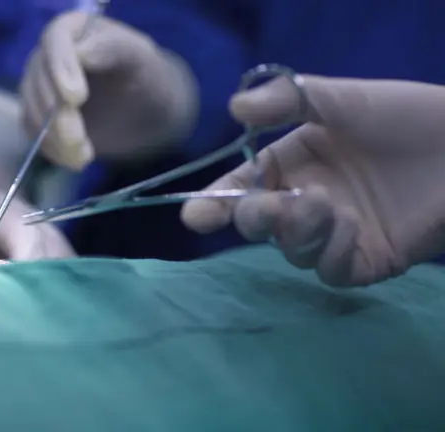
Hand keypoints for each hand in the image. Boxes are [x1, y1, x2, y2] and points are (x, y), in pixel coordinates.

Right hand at [20, 11, 194, 169]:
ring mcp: (38, 85)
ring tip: (84, 156)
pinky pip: (34, 132)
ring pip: (33, 110)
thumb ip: (113, 49)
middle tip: (78, 140)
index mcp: (72, 29)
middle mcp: (47, 54)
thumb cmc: (143, 76)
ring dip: (55, 138)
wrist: (139, 108)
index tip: (76, 98)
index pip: (55, 41)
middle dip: (57, 114)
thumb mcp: (137, 57)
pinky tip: (76, 160)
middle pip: (40, 81)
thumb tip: (81, 53)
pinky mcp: (37, 114)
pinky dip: (52, 150)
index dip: (61, 68)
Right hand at [181, 75, 444, 286]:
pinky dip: (332, 251)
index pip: (240, 188)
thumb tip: (233, 107)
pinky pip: (331, 270)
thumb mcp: (341, 99)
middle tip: (267, 208)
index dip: (214, 202)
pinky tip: (352, 225)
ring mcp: (332, 235)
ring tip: (326, 203)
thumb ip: (288, 100)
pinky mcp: (363, 262)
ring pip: (293, 250)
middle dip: (255, 219)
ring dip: (300, 230)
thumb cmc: (401, 117)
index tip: (195, 215)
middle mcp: (303, 203)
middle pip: (259, 225)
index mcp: (289, 165)